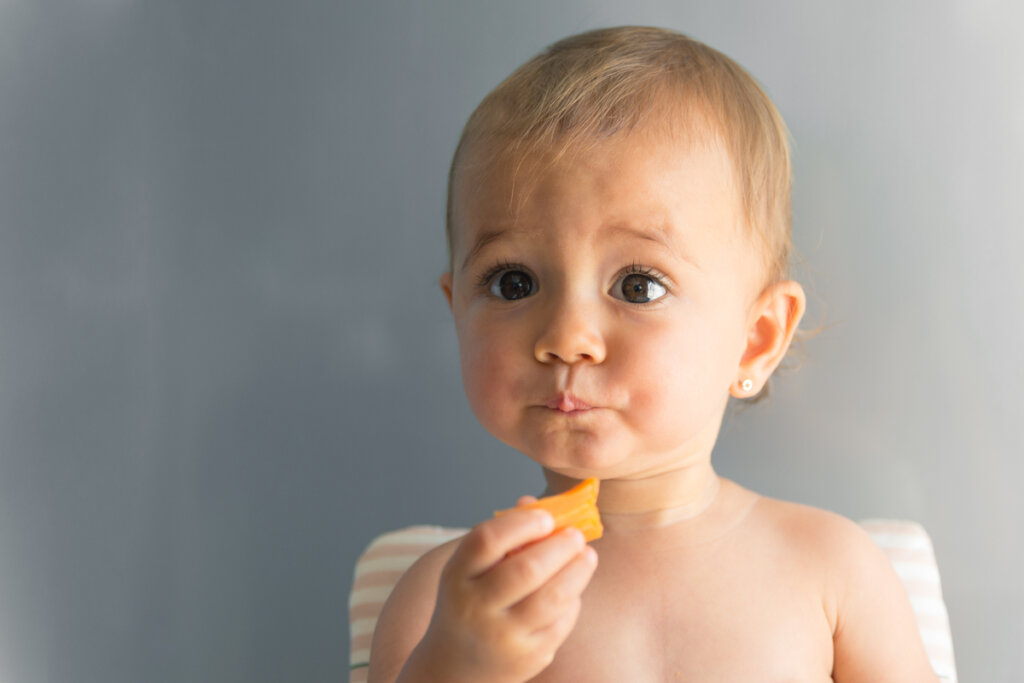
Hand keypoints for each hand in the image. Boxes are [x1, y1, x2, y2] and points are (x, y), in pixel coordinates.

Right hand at [399, 500, 598, 682]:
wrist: (454, 666)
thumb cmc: (470, 601)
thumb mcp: (471, 569)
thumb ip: (502, 536)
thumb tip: (537, 503)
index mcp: (457, 576)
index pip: (486, 541)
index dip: (521, 523)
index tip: (546, 517)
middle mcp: (474, 608)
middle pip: (525, 570)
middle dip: (559, 547)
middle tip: (576, 535)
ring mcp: (501, 637)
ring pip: (550, 599)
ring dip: (577, 572)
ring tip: (588, 555)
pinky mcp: (527, 658)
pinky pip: (560, 623)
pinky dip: (572, 601)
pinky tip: (573, 588)